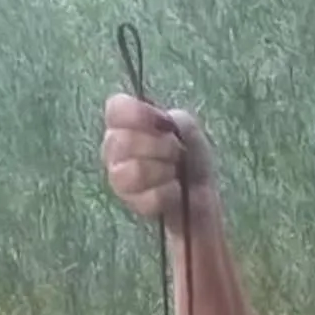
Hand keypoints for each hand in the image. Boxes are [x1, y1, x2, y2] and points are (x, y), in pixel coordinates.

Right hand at [101, 94, 216, 236]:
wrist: (200, 191)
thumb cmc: (188, 154)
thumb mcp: (184, 125)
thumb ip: (169, 117)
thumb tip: (158, 121)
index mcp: (123, 125)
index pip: (115, 109)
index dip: (139, 113)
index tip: (164, 122)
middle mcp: (114, 150)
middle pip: (125, 141)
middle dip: (162, 146)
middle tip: (176, 152)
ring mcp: (119, 179)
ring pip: (136, 170)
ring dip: (165, 170)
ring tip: (174, 171)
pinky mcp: (134, 204)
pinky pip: (152, 196)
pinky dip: (171, 192)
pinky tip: (175, 190)